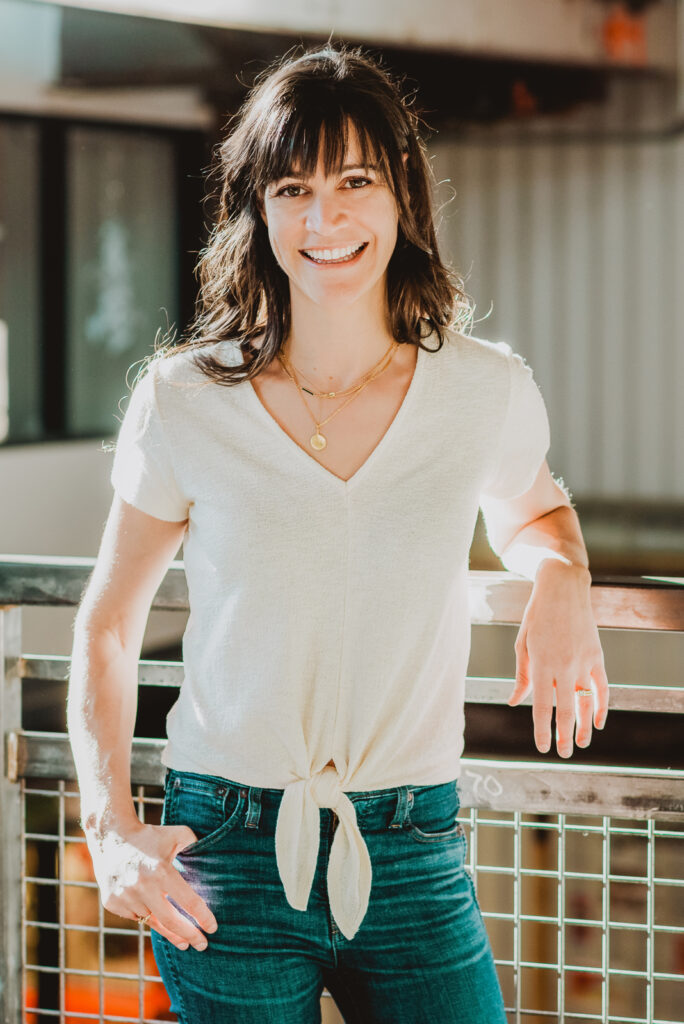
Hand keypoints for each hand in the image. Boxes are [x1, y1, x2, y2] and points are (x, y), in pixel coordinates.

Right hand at [85, 820, 217, 950]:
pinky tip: (157, 915)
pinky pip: (135, 917)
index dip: (203, 917)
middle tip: (202, 945)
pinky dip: (148, 917)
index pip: (188, 901)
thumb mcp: (177, 834)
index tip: (213, 928)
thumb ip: (196, 845)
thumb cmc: (150, 835)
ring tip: (183, 941)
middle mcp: (142, 886)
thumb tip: (211, 862)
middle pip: (171, 921)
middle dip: (189, 935)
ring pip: (153, 921)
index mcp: (161, 870)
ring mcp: (125, 897)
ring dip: (170, 932)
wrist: (111, 836)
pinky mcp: (112, 903)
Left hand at [508, 561, 608, 757]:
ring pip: (586, 703)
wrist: (563, 589)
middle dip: (564, 735)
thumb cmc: (537, 617)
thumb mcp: (522, 645)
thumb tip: (515, 702)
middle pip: (566, 710)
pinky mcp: (597, 656)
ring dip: (584, 727)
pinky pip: (602, 687)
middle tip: (562, 754)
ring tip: (581, 744)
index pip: (541, 706)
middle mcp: (563, 666)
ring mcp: (583, 661)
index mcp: (541, 664)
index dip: (542, 729)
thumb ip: (521, 676)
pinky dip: (602, 706)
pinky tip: (598, 722)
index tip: (542, 748)